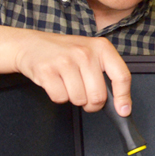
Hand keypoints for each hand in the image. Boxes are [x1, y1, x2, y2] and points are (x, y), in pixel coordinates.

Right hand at [0, 26, 131, 114]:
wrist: (30, 44)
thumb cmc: (65, 53)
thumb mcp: (91, 55)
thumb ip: (107, 75)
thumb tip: (122, 105)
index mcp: (101, 48)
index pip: (121, 76)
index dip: (124, 98)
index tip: (123, 111)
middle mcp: (85, 52)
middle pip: (98, 96)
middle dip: (92, 103)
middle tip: (85, 95)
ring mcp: (65, 61)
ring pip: (79, 99)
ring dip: (73, 98)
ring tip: (67, 83)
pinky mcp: (47, 70)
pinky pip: (60, 98)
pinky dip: (58, 96)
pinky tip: (55, 82)